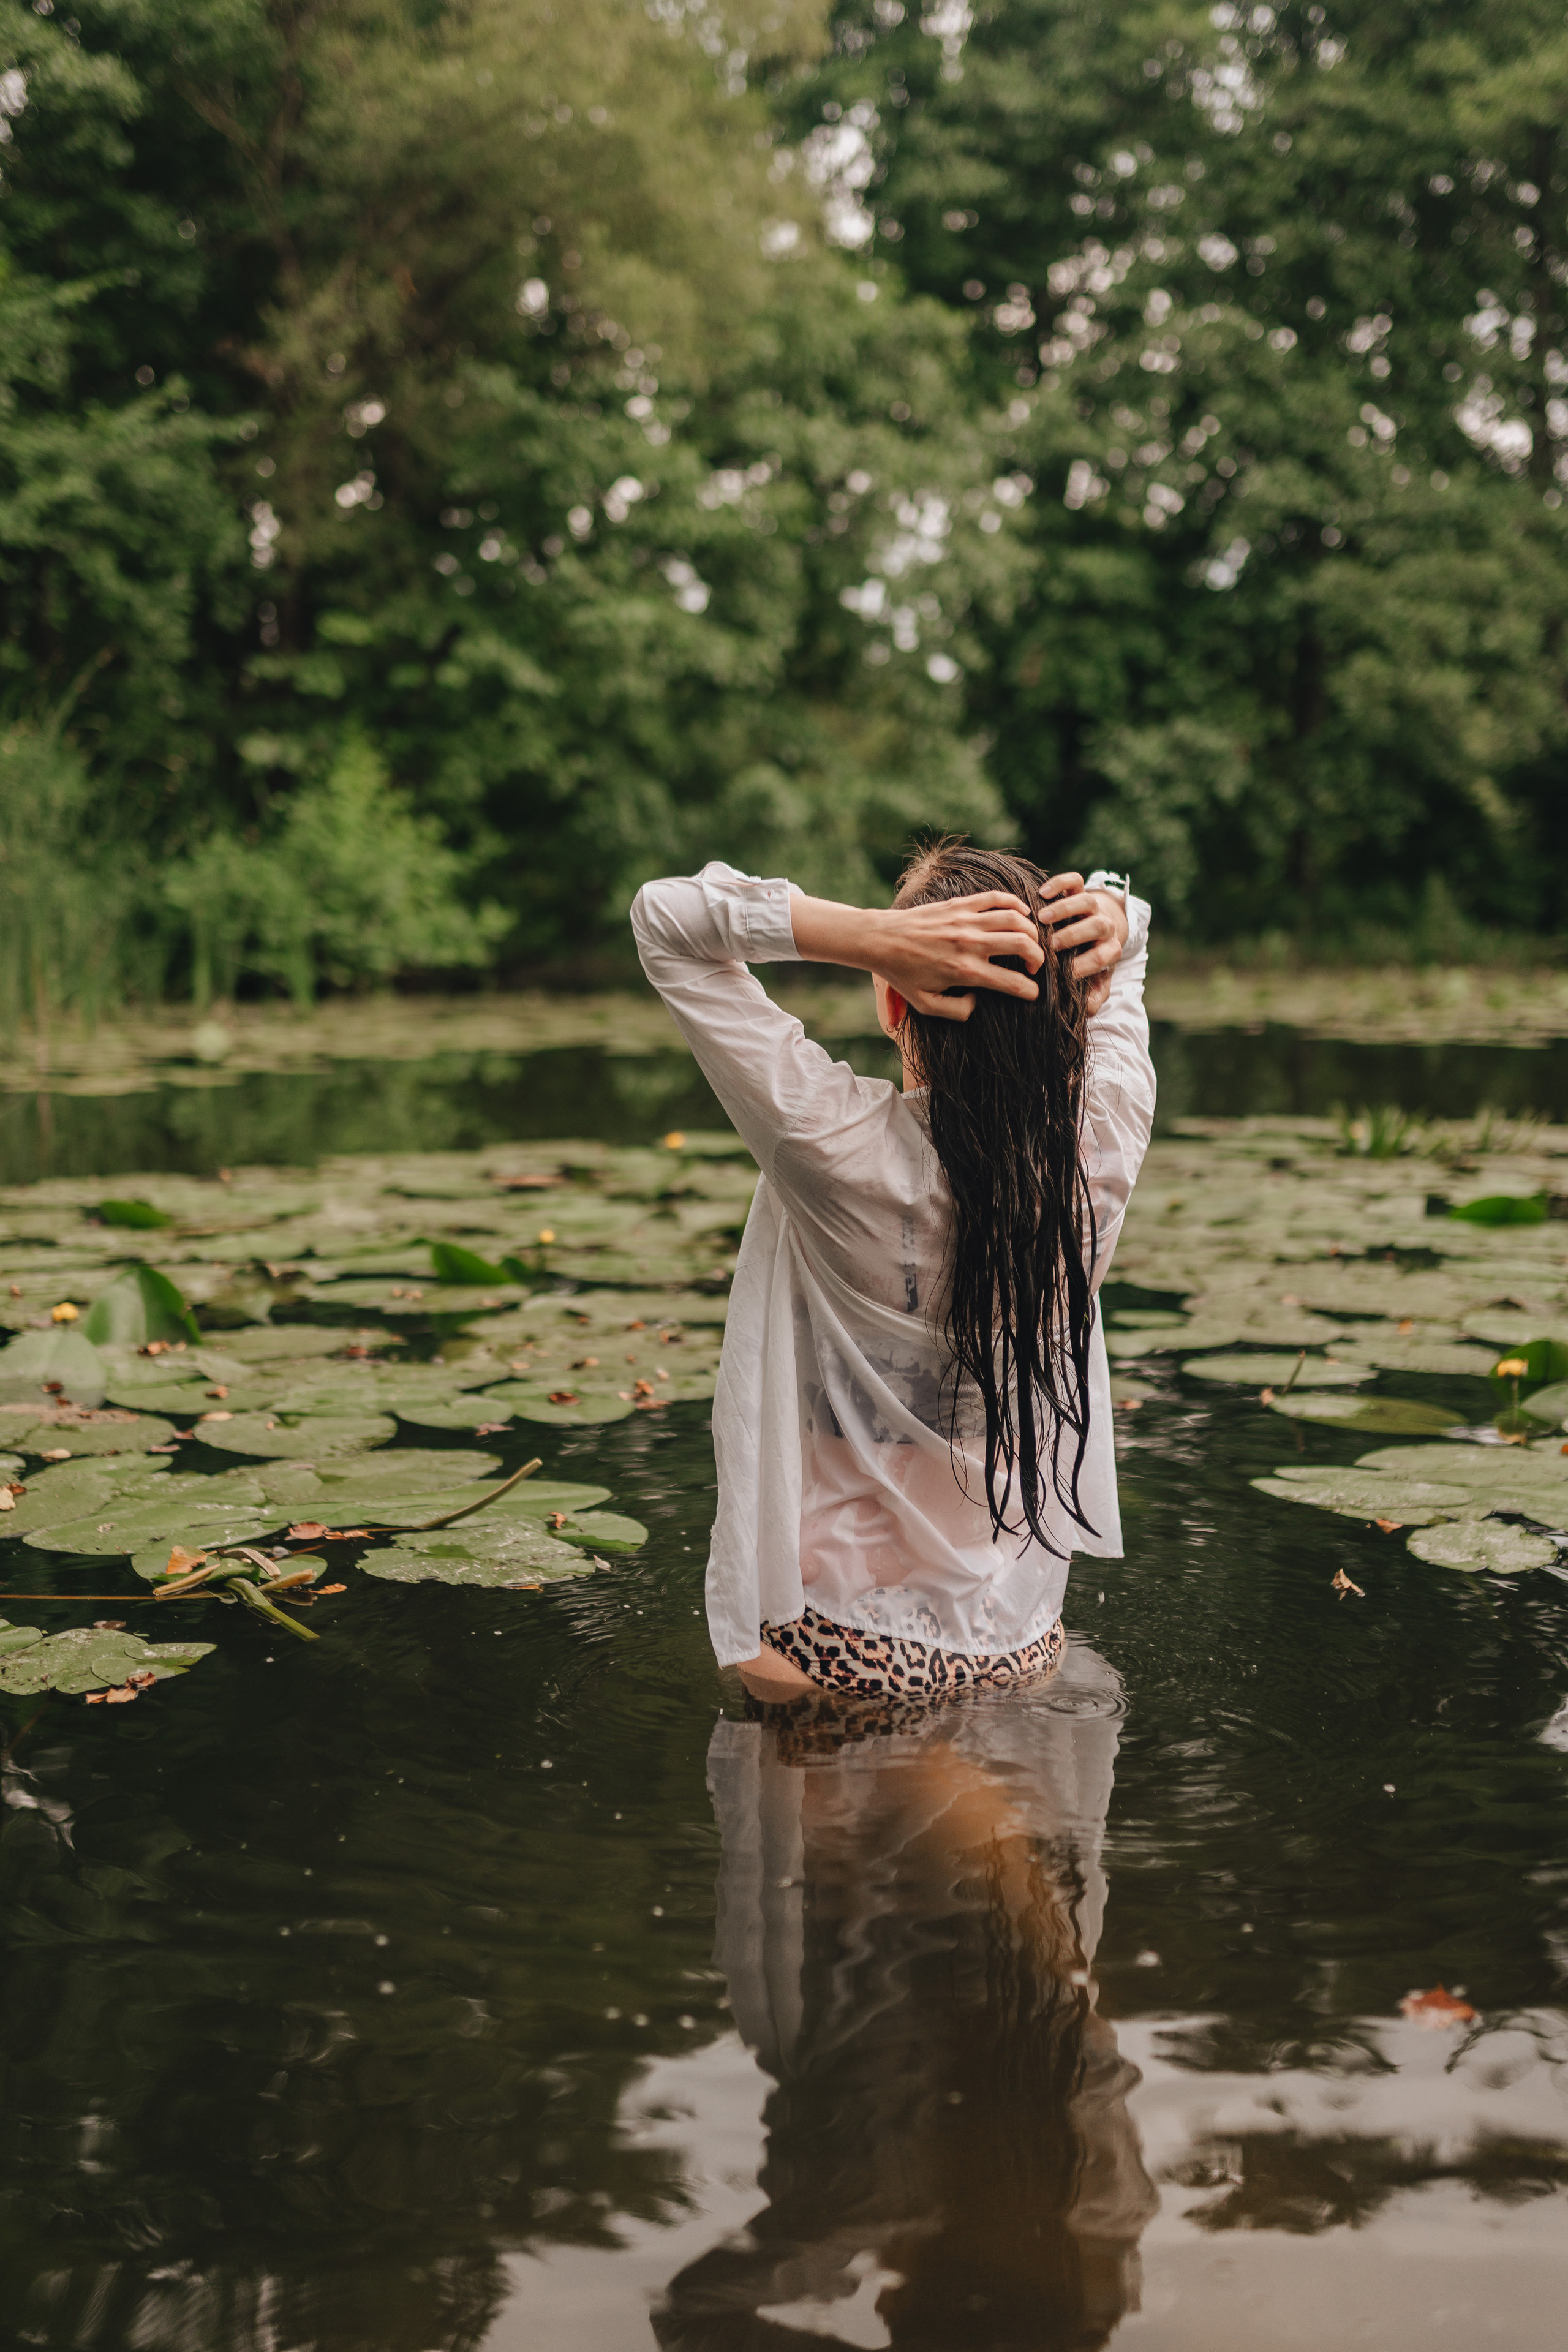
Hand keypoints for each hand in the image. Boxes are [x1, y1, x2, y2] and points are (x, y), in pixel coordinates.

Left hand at [869, 890, 1045, 1022]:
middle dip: (1038, 957)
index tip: (1032, 993)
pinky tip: (1022, 914)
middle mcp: (969, 944)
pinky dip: (1016, 903)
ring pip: (1015, 919)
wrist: (881, 940)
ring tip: (1029, 942)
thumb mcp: (926, 1005)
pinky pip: (996, 898)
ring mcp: (965, 921)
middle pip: (1023, 945)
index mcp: (964, 972)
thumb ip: (957, 1011)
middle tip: (1033, 966)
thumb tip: (978, 1002)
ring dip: (1031, 931)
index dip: (1030, 991)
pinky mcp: (960, 904)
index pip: (1013, 983)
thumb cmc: (902, 975)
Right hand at [1038, 872, 1126, 1014]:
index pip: (1103, 955)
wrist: (1098, 929)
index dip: (1085, 965)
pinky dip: (1060, 883)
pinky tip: (1041, 893)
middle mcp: (1104, 925)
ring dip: (1064, 909)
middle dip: (1074, 935)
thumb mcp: (1095, 979)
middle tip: (1051, 945)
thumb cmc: (1089, 960)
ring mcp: (1092, 906)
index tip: (1063, 973)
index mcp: (1110, 949)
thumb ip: (1093, 994)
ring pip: (1086, 901)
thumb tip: (1087, 1010)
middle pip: (1097, 925)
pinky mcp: (1080, 890)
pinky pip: (1075, 881)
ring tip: (1041, 919)